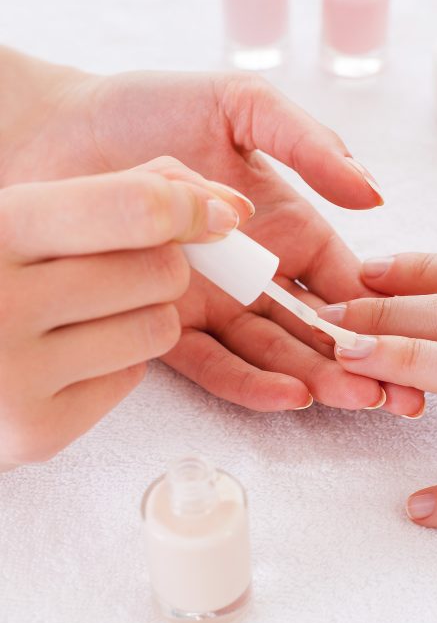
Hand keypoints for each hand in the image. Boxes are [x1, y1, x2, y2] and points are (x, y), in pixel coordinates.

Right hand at [0, 159, 247, 467]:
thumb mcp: (30, 216)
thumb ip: (122, 191)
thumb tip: (229, 208)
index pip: (137, 210)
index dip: (188, 207)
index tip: (204, 213)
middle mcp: (3, 303)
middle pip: (162, 272)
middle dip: (161, 265)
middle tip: (117, 270)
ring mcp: (18, 375)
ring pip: (160, 329)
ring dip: (144, 316)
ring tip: (84, 313)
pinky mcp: (38, 431)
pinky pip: (133, 378)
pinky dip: (116, 363)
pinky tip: (65, 355)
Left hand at [1, 56, 421, 415]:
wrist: (49, 131)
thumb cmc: (144, 107)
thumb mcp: (239, 106)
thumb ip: (307, 144)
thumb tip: (374, 194)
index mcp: (284, 225)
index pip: (345, 280)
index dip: (381, 312)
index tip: (413, 341)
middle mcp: (253, 272)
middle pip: (318, 328)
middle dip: (359, 363)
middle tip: (396, 396)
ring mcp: (211, 304)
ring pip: (274, 354)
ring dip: (316, 380)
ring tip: (350, 399)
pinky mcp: (162, 326)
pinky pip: (213, 365)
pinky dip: (250, 383)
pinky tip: (289, 395)